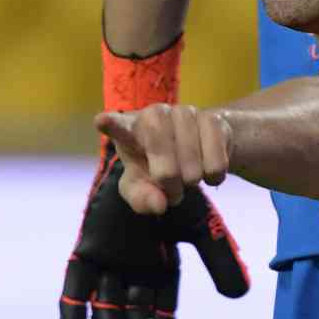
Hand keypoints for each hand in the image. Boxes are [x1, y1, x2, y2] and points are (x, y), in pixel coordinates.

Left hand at [59, 145, 248, 318]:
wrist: (154, 144)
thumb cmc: (181, 186)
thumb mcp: (202, 225)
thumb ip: (219, 257)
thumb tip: (239, 294)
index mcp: (160, 266)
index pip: (159, 308)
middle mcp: (132, 266)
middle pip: (128, 312)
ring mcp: (108, 257)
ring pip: (104, 303)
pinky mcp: (88, 244)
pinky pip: (76, 282)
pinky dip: (71, 308)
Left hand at [95, 106, 230, 215]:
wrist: (199, 145)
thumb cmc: (158, 166)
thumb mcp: (142, 186)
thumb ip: (141, 198)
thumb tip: (160, 205)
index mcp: (129, 130)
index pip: (118, 126)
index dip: (111, 124)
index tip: (102, 121)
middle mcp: (155, 114)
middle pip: (161, 157)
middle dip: (168, 180)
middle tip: (172, 190)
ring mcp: (185, 113)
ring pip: (191, 163)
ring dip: (191, 181)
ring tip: (188, 177)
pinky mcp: (213, 119)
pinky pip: (216, 163)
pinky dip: (213, 177)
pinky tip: (207, 169)